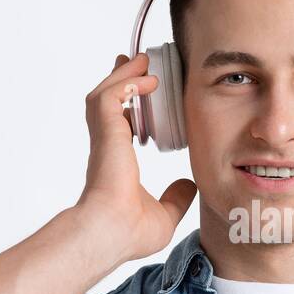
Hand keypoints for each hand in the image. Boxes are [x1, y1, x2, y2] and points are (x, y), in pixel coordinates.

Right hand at [75, 53, 197, 260]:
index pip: (121, 124)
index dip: (130, 105)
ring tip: (143, 60)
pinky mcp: (106, 134)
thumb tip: (189, 185)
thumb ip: (176, 198)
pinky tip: (146, 79)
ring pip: (106, 93)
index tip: (144, 92)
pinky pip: (111, 96)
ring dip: (124, 74)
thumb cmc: (128, 232)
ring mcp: (104, 139)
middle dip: (123, 79)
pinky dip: (127, 83)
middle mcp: (107, 147)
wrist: (110, 233)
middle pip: (109, 101)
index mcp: (117, 162)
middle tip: (139, 63)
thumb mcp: (165, 214)